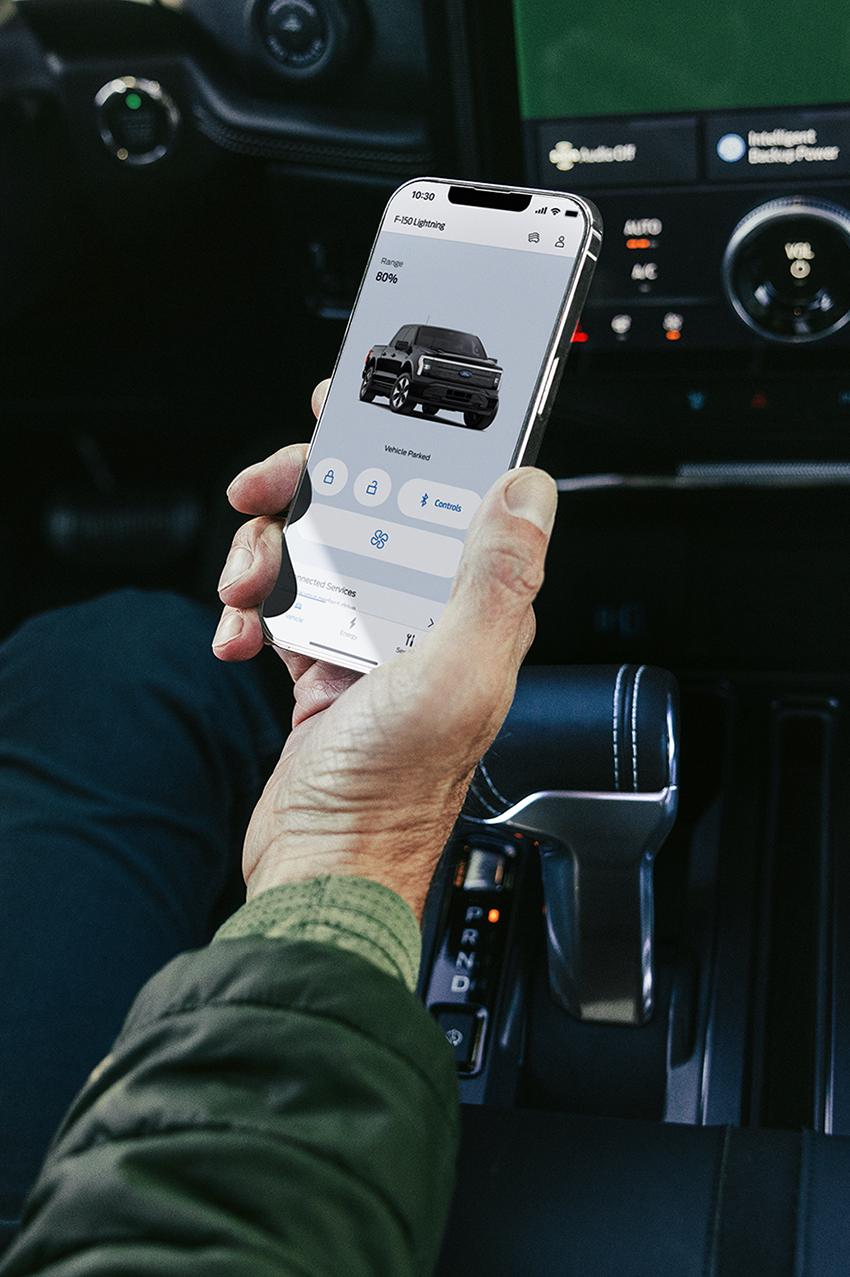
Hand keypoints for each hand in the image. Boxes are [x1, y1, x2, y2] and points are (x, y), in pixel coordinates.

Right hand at [214, 382, 556, 919]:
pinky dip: (250, 607)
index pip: (454, 494)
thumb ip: (494, 579)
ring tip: (245, 585)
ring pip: (317, 546)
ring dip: (269, 550)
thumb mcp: (456, 674)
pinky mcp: (321, 662)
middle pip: (370, 507)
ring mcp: (371, 636)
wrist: (323, 866)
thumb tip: (529, 491)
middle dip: (311, 487)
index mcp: (476, 607)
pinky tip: (238, 635)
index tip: (361, 407)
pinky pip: (282, 601)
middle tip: (268, 486)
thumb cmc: (394, 790)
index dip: (411, 443)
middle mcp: (428, 614)